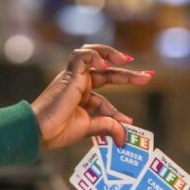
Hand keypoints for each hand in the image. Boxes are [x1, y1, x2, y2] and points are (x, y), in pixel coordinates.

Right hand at [31, 45, 152, 150]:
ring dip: (110, 53)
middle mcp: (78, 85)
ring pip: (91, 54)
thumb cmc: (58, 130)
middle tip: (148, 76)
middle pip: (106, 73)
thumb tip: (125, 135)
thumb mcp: (89, 128)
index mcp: (81, 99)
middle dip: (128, 75)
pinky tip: (105, 64)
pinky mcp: (70, 73)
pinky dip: (95, 55)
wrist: (41, 130)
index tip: (130, 121)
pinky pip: (82, 55)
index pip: (105, 99)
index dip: (118, 111)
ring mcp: (74, 77)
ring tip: (126, 60)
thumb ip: (107, 126)